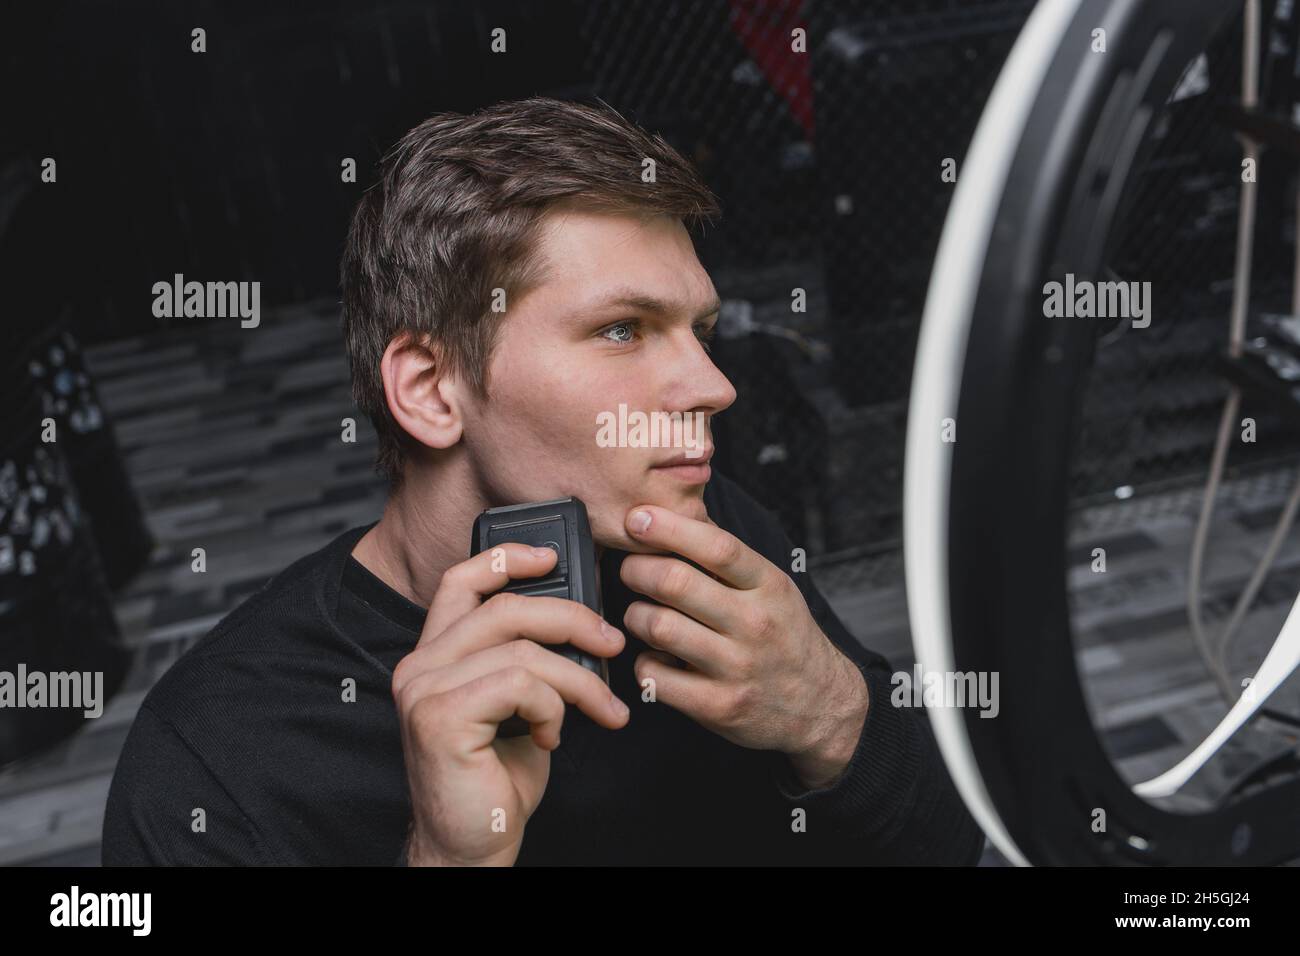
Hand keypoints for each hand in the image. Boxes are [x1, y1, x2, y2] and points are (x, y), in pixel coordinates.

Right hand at [392, 543, 629, 865]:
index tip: (553, 557)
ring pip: (524, 650)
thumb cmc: (494, 780)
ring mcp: (424, 690)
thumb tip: (581, 625)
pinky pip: (521, 684)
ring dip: (578, 680)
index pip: (461, 582)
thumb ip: (527, 661)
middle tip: (612, 646)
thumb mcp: (516, 706)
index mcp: (435, 655)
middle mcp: (420, 666)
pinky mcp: (441, 717)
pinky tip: (551, 737)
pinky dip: (553, 708)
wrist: (471, 845)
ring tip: (599, 710)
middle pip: (506, 608)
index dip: (507, 558)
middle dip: (573, 619)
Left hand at [620, 505, 869, 790]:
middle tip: (630, 570)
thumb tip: (672, 514)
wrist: (821, 705)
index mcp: (768, 585)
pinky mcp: (718, 706)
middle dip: (637, 570)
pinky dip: (643, 663)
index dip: (669, 528)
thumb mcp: (771, 587)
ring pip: (658, 626)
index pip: (717, 547)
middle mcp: (755, 623)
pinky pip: (655, 676)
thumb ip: (726, 557)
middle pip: (675, 582)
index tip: (637, 518)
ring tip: (641, 615)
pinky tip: (655, 657)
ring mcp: (737, 667)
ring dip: (635, 616)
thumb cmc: (783, 635)